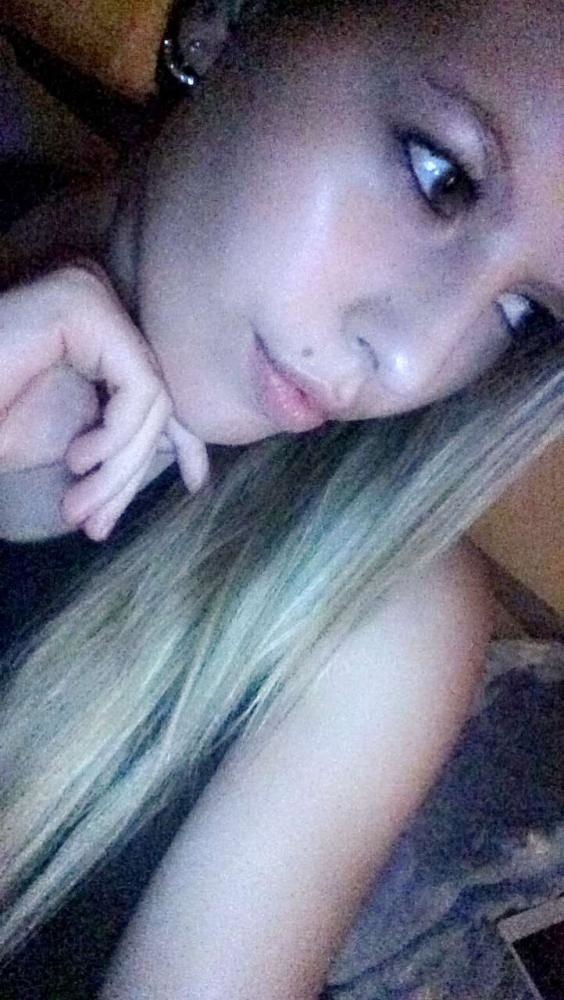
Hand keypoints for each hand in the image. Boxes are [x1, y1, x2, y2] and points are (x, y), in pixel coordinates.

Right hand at [0, 264, 209, 539]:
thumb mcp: (74, 439)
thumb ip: (125, 437)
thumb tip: (192, 458)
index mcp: (94, 331)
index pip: (156, 385)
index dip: (184, 439)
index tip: (195, 487)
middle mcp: (96, 301)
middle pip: (155, 397)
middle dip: (131, 472)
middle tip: (96, 524)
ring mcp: (89, 296)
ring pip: (151, 400)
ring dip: (119, 469)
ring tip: (78, 506)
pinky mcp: (82, 307)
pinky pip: (139, 388)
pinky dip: (119, 438)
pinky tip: (79, 460)